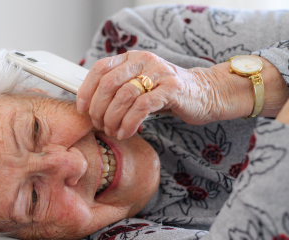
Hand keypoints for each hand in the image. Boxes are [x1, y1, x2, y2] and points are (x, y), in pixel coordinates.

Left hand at [76, 51, 230, 138]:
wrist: (205, 93)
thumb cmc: (167, 94)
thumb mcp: (139, 86)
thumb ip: (118, 89)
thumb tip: (88, 105)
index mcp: (132, 58)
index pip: (100, 68)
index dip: (86, 90)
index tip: (82, 109)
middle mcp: (144, 61)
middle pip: (109, 84)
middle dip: (99, 109)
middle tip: (100, 125)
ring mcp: (159, 73)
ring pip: (124, 96)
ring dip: (113, 119)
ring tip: (113, 131)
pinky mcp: (172, 89)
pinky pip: (142, 107)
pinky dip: (129, 123)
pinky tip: (127, 132)